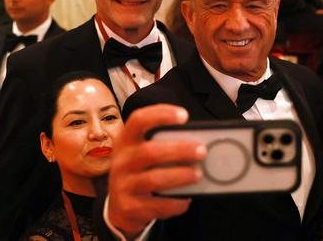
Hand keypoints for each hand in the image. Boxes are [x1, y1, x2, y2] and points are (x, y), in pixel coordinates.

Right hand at [108, 104, 205, 237]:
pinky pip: (157, 205)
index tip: (184, 115)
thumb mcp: (143, 154)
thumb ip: (164, 144)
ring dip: (181, 176)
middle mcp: (122, 161)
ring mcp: (123, 185)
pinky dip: (176, 202)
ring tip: (198, 175)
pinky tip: (186, 199)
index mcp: (126, 141)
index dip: (161, 114)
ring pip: (154, 179)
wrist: (120, 207)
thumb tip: (200, 141)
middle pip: (150, 151)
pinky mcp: (129, 207)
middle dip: (180, 150)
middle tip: (202, 151)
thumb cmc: (141, 172)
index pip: (138, 120)